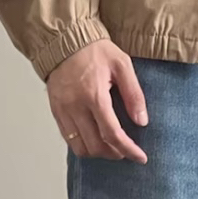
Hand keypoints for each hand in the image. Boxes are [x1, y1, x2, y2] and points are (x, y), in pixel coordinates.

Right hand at [46, 39, 147, 161]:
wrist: (64, 40)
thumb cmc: (94, 50)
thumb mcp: (122, 65)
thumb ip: (134, 94)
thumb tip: (142, 121)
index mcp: (94, 95)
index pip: (112, 134)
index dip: (128, 150)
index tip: (140, 157)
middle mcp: (75, 106)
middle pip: (95, 146)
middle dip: (114, 153)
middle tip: (126, 150)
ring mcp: (63, 110)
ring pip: (80, 147)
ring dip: (98, 152)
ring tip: (111, 147)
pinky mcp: (55, 111)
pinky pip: (68, 139)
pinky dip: (83, 145)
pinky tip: (94, 139)